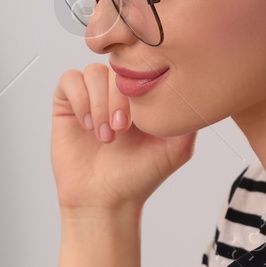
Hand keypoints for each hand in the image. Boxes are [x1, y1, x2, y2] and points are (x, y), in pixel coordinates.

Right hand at [52, 63, 195, 213]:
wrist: (104, 200)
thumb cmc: (138, 177)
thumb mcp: (177, 148)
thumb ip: (189, 118)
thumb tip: (198, 89)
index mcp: (143, 97)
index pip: (142, 65)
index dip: (140, 86)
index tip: (141, 121)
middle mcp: (116, 93)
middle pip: (116, 66)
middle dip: (118, 98)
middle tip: (121, 128)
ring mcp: (91, 97)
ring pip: (93, 72)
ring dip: (99, 103)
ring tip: (105, 134)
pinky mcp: (67, 104)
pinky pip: (69, 80)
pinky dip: (80, 100)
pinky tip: (88, 126)